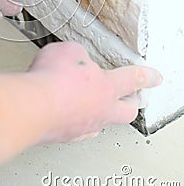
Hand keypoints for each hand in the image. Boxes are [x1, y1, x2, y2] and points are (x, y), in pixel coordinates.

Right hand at [28, 41, 162, 142]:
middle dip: (132, 102)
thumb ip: (79, 54)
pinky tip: (69, 113)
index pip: (133, 79)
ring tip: (94, 105)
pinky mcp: (65, 135)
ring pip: (102, 123)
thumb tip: (77, 59)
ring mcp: (84, 126)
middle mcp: (100, 110)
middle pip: (127, 111)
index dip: (146, 76)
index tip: (155, 78)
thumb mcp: (70, 50)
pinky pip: (79, 129)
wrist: (31, 107)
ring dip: (102, 112)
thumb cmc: (51, 79)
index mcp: (107, 87)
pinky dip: (78, 120)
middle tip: (133, 98)